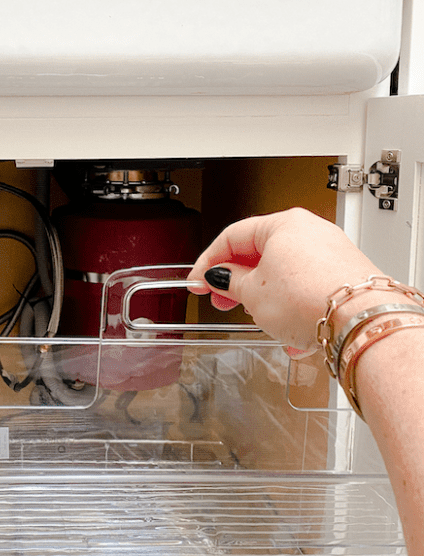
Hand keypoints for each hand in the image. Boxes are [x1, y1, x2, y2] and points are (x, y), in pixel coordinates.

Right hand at [186, 207, 383, 352]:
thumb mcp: (253, 293)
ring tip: (261, 319)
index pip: (232, 236)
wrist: (358, 318)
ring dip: (267, 298)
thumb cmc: (310, 297)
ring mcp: (329, 253)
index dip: (209, 262)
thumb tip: (221, 278)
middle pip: (260, 254)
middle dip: (239, 283)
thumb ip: (230, 282)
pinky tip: (290, 332)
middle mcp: (309, 231)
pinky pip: (307, 289)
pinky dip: (294, 308)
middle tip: (223, 301)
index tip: (199, 281)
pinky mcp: (344, 276)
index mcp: (282, 223)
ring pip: (285, 274)